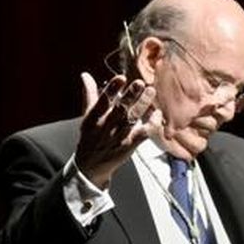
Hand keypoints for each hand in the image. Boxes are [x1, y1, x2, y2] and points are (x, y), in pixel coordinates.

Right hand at [74, 72, 155, 187]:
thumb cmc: (90, 138)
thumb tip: (86, 75)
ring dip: (142, 105)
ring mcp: (118, 137)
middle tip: (140, 83)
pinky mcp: (129, 146)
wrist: (90, 167)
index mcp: (93, 118)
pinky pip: (142, 134)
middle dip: (130, 96)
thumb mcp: (87, 117)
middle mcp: (105, 127)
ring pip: (132, 119)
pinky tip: (157, 114)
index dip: (111, 89)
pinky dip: (151, 124)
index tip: (121, 78)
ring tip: (150, 91)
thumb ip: (89, 95)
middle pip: (119, 110)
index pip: (102, 101)